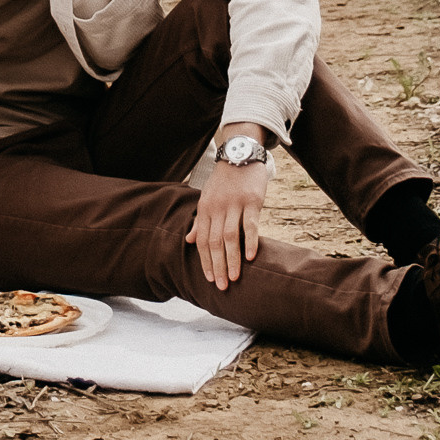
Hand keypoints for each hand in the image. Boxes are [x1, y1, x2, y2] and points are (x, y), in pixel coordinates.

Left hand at [188, 156, 266, 292]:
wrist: (240, 152)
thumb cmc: (224, 180)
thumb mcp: (207, 197)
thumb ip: (199, 220)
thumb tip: (188, 240)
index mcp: (205, 209)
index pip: (202, 240)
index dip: (205, 261)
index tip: (210, 279)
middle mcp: (217, 208)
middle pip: (214, 242)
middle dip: (217, 266)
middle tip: (222, 286)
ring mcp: (234, 204)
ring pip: (230, 237)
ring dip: (232, 259)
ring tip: (235, 278)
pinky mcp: (251, 201)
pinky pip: (250, 224)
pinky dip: (250, 241)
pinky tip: (251, 257)